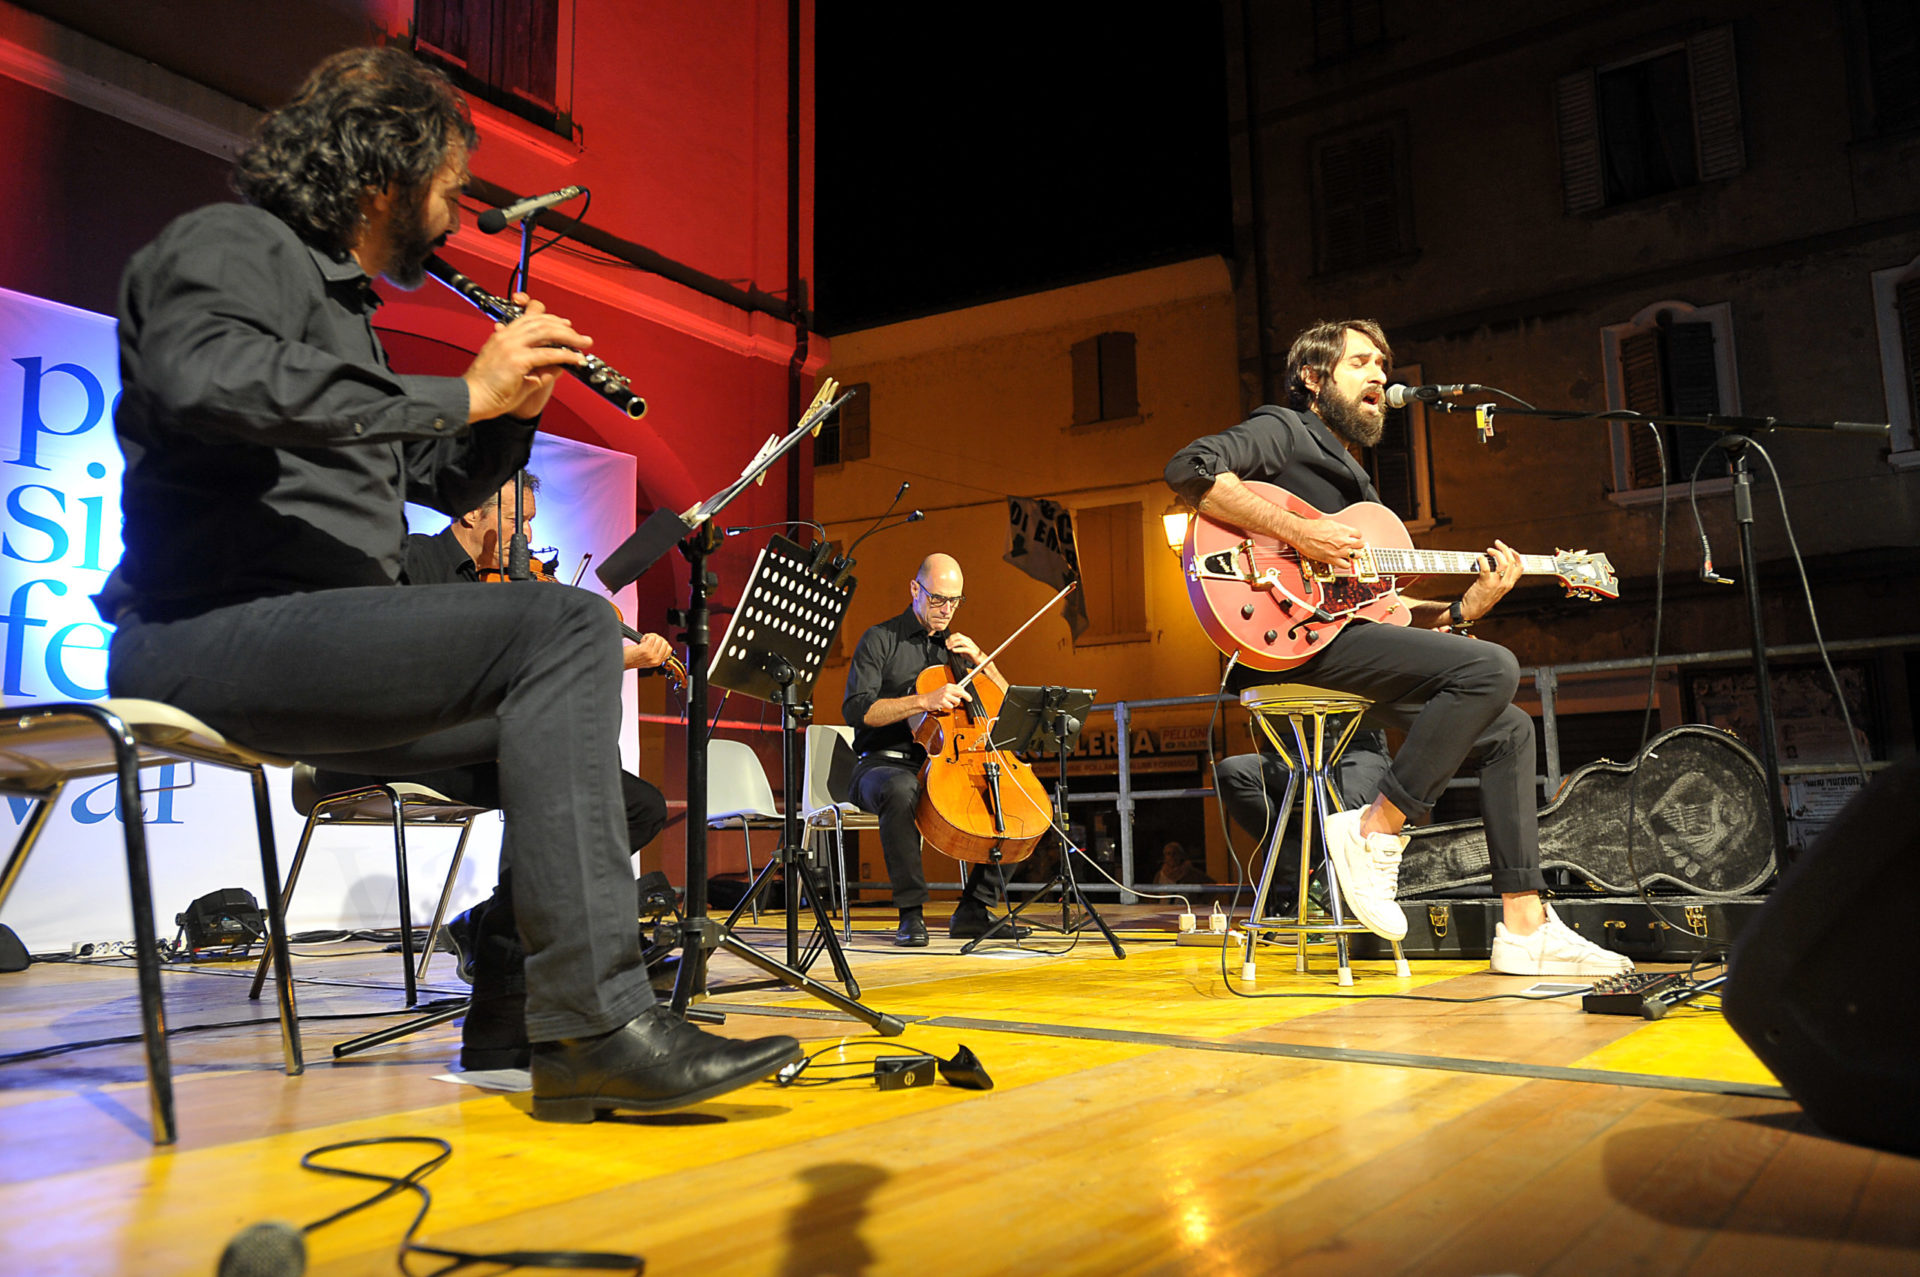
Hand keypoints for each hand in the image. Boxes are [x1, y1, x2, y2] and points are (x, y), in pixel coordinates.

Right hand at [462, 294, 592, 421]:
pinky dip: (566, 355)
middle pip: (541, 321)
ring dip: (569, 337)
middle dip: (565, 327)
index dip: (549, 317)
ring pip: (547, 332)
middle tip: (580, 336)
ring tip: (583, 343)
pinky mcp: (517, 359)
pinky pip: (548, 353)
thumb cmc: (489, 389)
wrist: (471, 398)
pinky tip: (575, 359)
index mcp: (503, 335)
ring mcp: (511, 345)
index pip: (528, 316)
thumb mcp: (517, 373)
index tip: (564, 324)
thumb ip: (538, 368)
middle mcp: (507, 336)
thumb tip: (559, 365)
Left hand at [622, 632, 672, 670]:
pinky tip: (641, 641)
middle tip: (648, 641)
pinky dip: (646, 636)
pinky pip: (651, 637)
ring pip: (658, 639)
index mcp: (657, 662)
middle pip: (664, 642)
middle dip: (657, 638)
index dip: (663, 643)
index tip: (656, 642)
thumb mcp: (648, 659)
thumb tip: (662, 642)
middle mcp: (655, 659)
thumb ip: (656, 653)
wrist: (622, 661)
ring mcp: (651, 655)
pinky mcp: (645, 650)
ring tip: (644, 641)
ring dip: (651, 637)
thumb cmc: (632, 659)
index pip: (669, 649)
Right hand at [919, 682, 967, 713]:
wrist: (926, 700)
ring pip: (957, 700)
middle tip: (970, 699)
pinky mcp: (942, 701)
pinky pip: (951, 706)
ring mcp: (945, 695)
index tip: (968, 696)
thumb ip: (953, 690)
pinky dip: (949, 707)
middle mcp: (947, 689)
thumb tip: (962, 690)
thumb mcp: (944, 690)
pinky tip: (945, 706)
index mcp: (948, 686)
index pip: (960, 688)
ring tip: (950, 704)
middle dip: (967, 696)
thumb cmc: (935, 696)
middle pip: (961, 692)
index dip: (965, 693)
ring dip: (955, 704)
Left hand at [944, 631, 984, 663]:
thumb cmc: (975, 657)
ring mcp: (971, 646)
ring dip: (953, 644)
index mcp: (967, 640)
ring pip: (960, 641)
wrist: (983, 661)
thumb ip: (960, 650)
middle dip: (950, 640)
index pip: (957, 635)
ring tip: (949, 648)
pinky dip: (957, 649)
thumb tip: (954, 649)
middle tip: (946, 645)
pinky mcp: (972, 651)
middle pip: (958, 636)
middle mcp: (969, 641)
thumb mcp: (965, 652)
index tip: (946, 642)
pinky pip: (964, 649)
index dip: (950, 637)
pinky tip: (953, 651)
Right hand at [1292, 517, 1365, 566]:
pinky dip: (1346, 564)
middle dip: (1360, 545)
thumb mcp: (1329, 523)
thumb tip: (1342, 531)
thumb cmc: (1311, 527)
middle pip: (1360, 544)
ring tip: (1354, 555)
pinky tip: (1344, 562)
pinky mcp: (1331, 559)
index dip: (1357, 536)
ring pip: (1355, 555)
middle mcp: (1342, 541)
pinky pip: (1345, 565)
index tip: (1355, 538)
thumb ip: (1339, 528)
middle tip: (1359, 547)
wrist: (1301, 533)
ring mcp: (1338, 551)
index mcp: (1342, 530)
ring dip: (1355, 555)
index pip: (1358, 534)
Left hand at [1457, 540, 1521, 622]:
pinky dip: (1483, 559)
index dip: (1516, 555)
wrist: (1471, 611)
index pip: (1520, 567)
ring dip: (1496, 553)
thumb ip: (1500, 579)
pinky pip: (1486, 567)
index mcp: (1509, 584)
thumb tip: (1497, 563)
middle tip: (1497, 544)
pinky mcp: (1485, 583)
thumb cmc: (1482, 599)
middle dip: (1505, 549)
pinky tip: (1479, 558)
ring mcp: (1496, 584)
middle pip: (1511, 562)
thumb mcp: (1497, 590)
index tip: (1510, 549)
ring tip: (1489, 550)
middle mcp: (1505, 584)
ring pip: (1503, 563)